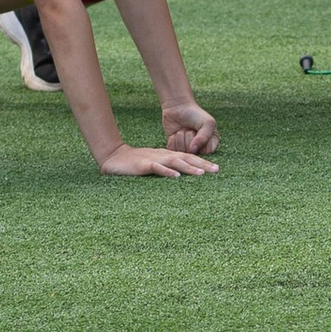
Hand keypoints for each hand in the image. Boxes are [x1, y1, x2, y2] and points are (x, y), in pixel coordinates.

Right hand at [96, 141, 218, 175]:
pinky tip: (176, 176)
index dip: (202, 162)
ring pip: (175, 161)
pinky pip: (157, 168)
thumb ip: (167, 167)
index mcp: (167, 156)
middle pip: (186, 158)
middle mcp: (163, 156)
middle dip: (202, 164)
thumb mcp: (154, 164)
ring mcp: (154, 159)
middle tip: (217, 170)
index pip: (188, 158)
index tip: (216, 169)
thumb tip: (181, 175)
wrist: (113, 158)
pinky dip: (167, 171)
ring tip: (201, 173)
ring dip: (188, 167)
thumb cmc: (135, 164)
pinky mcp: (143, 165)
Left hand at [161, 95, 219, 155]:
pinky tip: (175, 133)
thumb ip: (205, 137)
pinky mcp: (175, 149)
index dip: (202, 142)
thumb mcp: (207, 122)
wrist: (178, 108)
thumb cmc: (196, 114)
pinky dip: (173, 139)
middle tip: (190, 129)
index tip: (199, 131)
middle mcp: (199, 150)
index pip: (207, 152)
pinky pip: (173, 149)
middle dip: (189, 137)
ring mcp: (186, 150)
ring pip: (182, 151)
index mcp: (211, 145)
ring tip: (183, 130)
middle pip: (193, 152)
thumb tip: (193, 149)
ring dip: (181, 137)